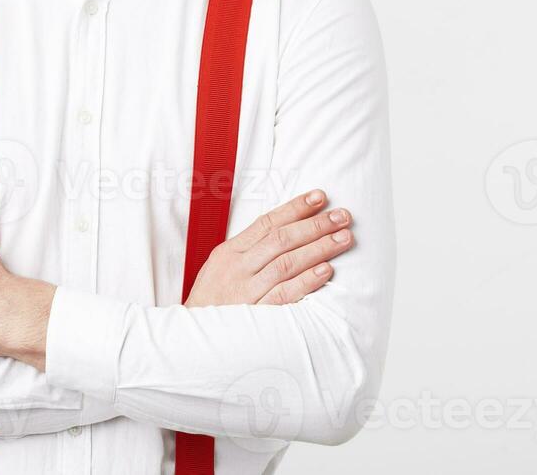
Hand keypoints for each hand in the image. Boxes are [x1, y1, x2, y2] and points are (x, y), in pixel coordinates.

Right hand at [184, 190, 353, 306]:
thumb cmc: (212, 301)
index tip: (321, 197)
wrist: (192, 340)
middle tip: (342, 216)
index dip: (296, 208)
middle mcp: (238, 267)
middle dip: (315, 225)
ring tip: (344, 238)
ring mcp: (247, 291)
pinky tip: (326, 270)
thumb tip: (285, 229)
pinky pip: (285, 294)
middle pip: (281, 239)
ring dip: (318, 248)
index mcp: (230, 252)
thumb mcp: (221, 267)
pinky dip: (306, 281)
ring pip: (286, 263)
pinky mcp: (256, 315)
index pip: (267, 222)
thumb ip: (249, 250)